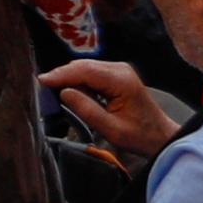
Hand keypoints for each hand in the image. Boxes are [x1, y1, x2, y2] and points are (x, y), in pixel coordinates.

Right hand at [38, 60, 181, 159]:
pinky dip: (80, 81)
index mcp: (121, 80)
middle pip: (83, 66)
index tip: (41, 81)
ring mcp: (119, 70)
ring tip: (55, 93)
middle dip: (63, 76)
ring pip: (85, 68)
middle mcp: (120, 69)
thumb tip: (64, 92)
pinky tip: (74, 93)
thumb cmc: (139, 136)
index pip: (84, 70)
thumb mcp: (112, 130)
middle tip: (44, 89)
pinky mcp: (116, 75)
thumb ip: (87, 110)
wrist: (161, 136)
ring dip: (70, 79)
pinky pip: (92, 73)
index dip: (61, 74)